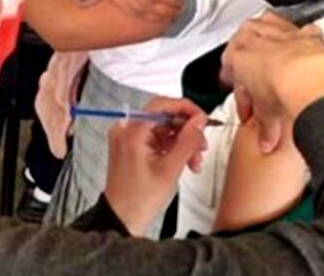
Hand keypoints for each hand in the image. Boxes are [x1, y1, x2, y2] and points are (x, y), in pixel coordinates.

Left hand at [104, 97, 207, 235]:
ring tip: (195, 161)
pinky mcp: (132, 146)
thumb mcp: (170, 170)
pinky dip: (173, 147)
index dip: (185, 108)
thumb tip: (199, 120)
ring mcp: (128, 138)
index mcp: (131, 133)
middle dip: (187, 131)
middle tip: (202, 145)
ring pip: (164, 128)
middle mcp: (126, 130)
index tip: (202, 118)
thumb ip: (187, 141)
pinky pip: (158, 138)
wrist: (122, 218)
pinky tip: (185, 161)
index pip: (161, 104)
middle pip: (164, 116)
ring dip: (183, 141)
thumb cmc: (138, 200)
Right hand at [222, 12, 323, 153]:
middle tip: (248, 68)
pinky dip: (299, 34)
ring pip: (266, 22)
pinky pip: (298, 28)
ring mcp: (283, 33)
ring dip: (264, 32)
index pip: (228, 64)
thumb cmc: (281, 89)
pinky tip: (300, 41)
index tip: (239, 94)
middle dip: (243, 52)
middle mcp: (258, 39)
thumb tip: (266, 142)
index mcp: (238, 55)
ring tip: (265, 43)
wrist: (309, 80)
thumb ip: (264, 128)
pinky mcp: (307, 34)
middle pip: (243, 38)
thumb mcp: (266, 114)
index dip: (234, 83)